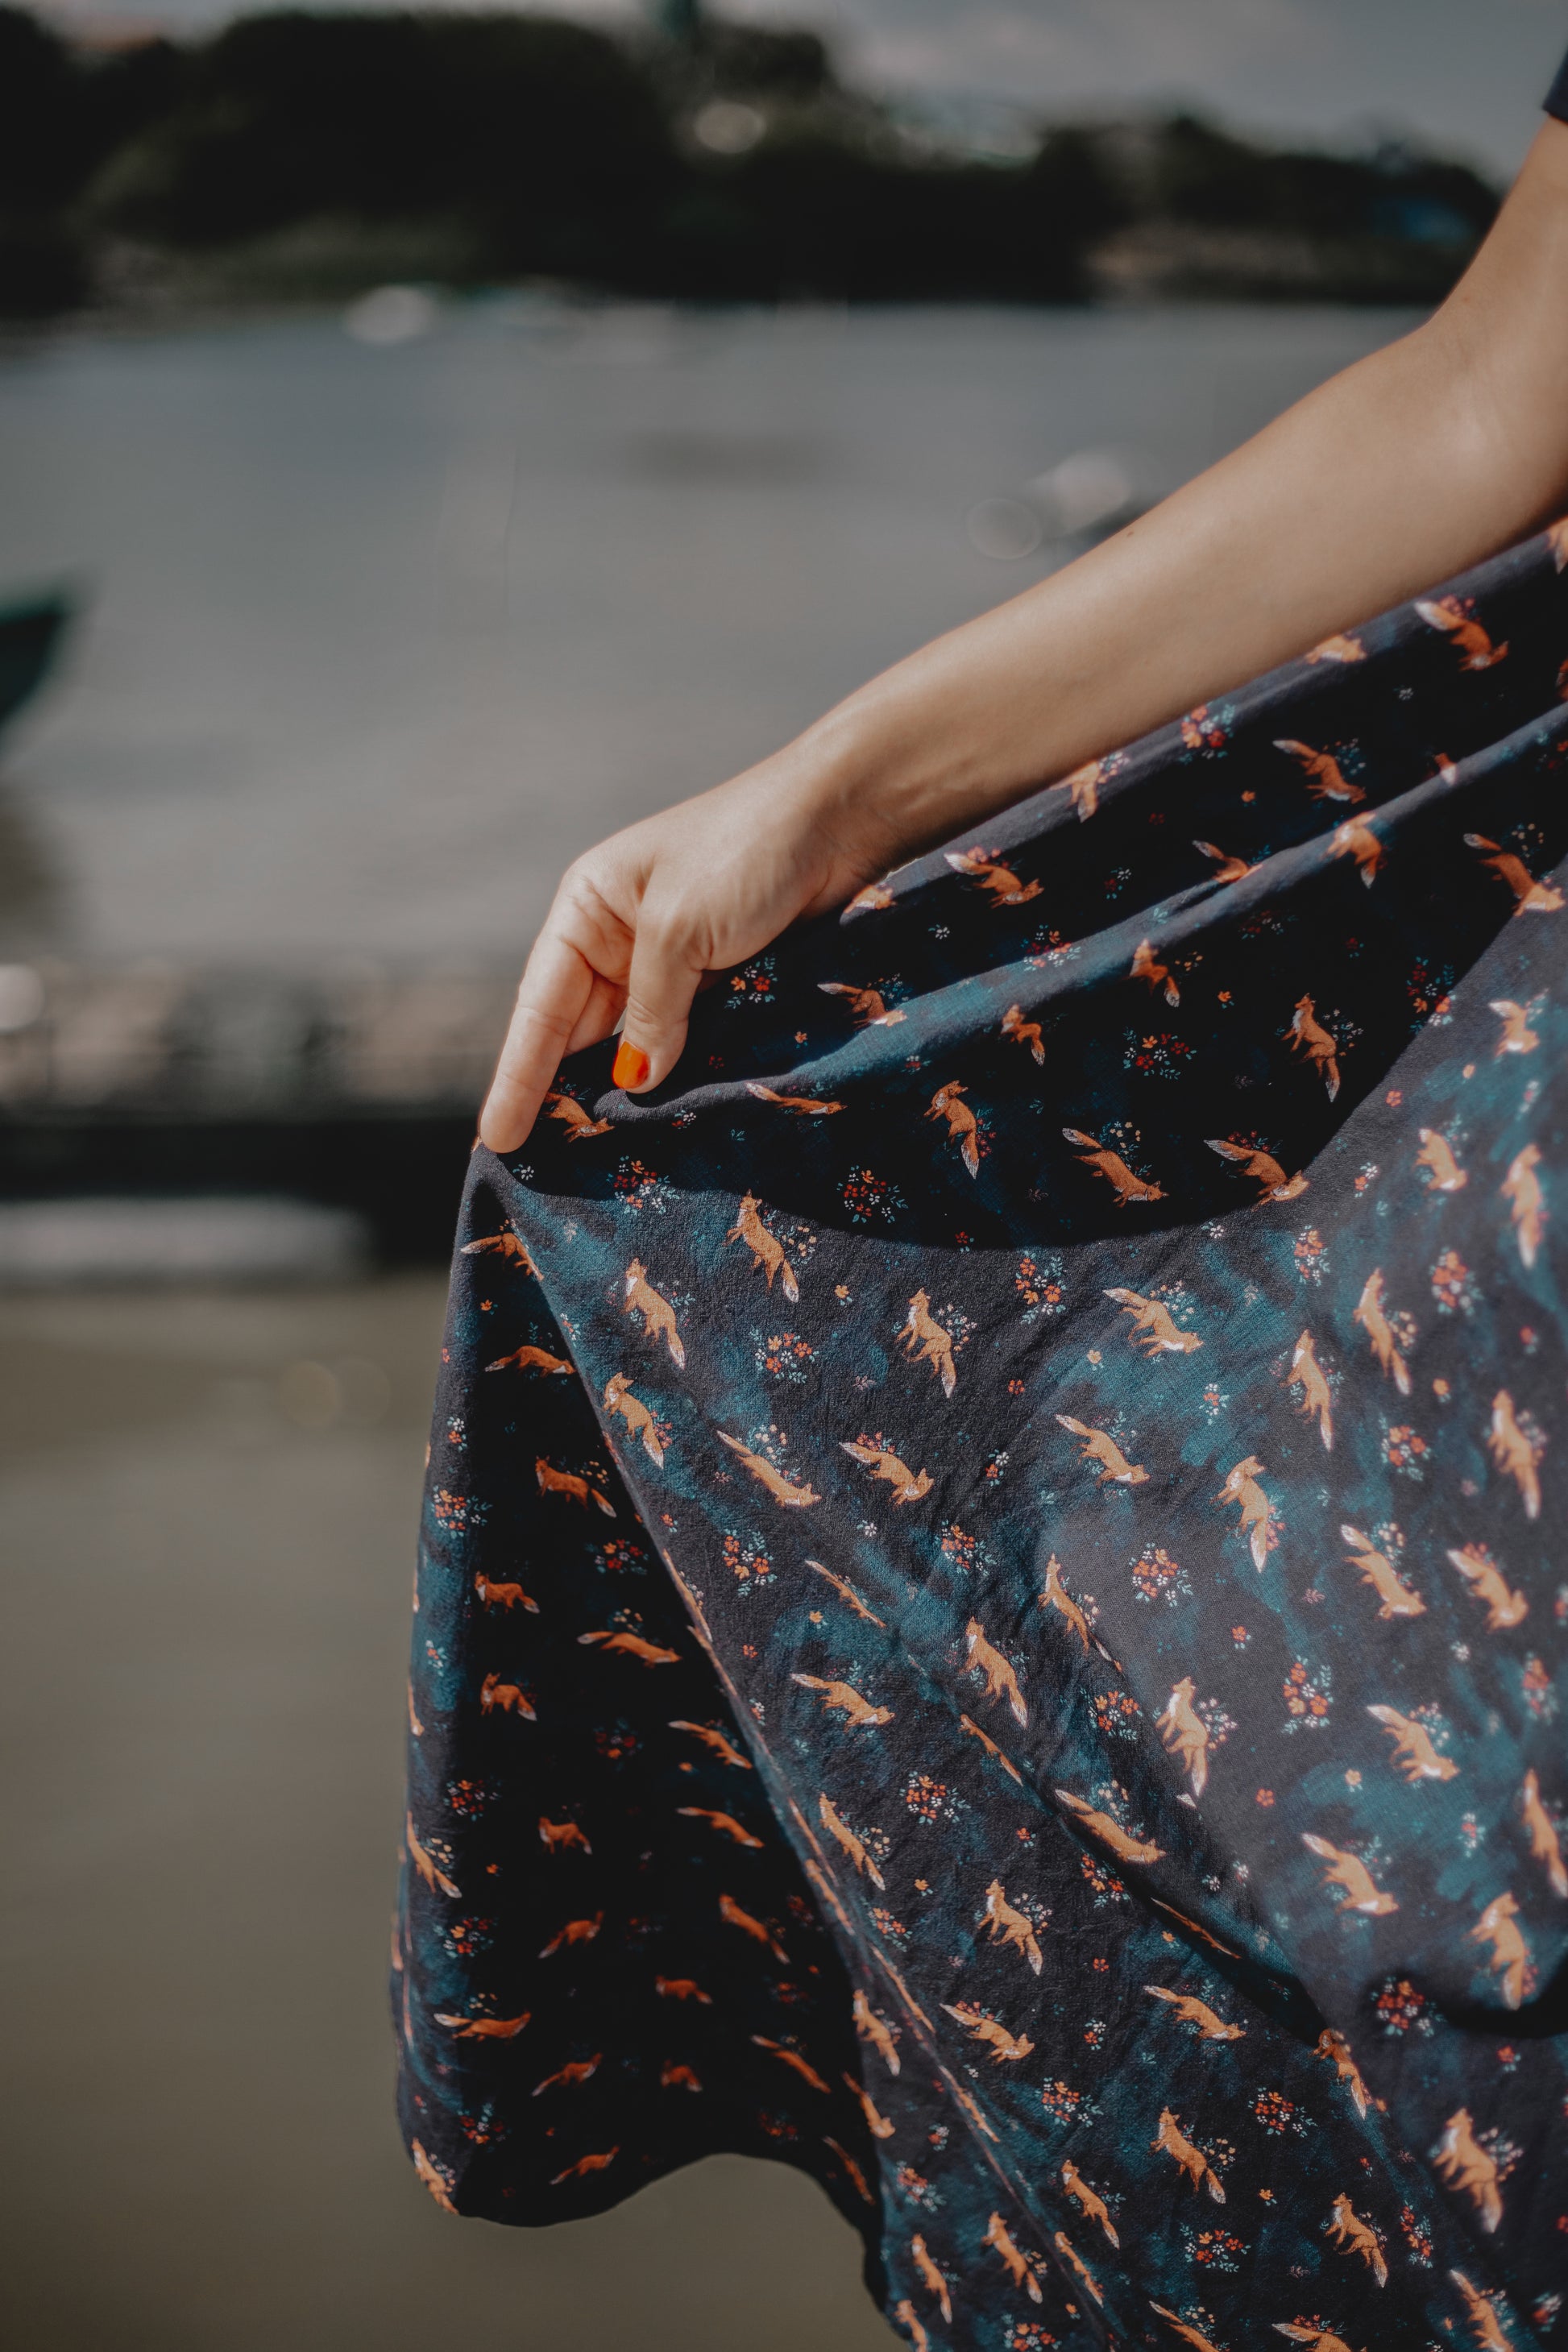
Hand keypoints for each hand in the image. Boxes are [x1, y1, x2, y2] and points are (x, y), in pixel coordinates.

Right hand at [477, 736, 884, 1152]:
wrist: (842, 818)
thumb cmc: (746, 852)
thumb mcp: (680, 930)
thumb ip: (653, 1011)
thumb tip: (635, 1080)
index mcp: (589, 906)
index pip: (540, 1005)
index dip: (519, 1075)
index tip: (500, 1137)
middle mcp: (620, 936)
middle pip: (577, 1031)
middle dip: (560, 1093)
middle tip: (536, 1167)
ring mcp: (673, 961)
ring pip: (634, 1041)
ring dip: (619, 1094)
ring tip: (589, 1159)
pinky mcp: (723, 981)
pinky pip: (684, 1041)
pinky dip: (672, 1078)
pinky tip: (659, 1123)